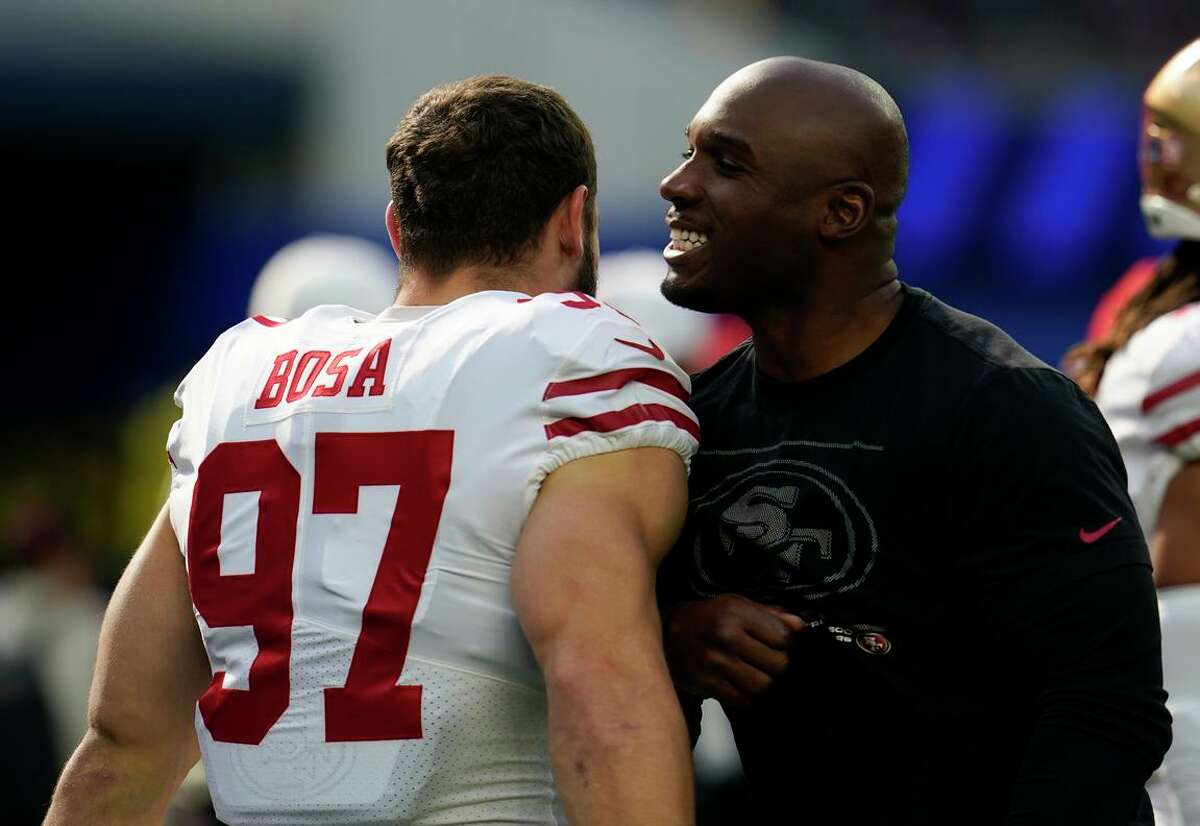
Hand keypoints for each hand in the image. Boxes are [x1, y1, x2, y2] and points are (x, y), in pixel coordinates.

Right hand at [662, 594, 804, 707]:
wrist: (666, 635)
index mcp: (735, 613)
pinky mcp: (706, 684)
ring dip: (764, 681)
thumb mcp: (734, 605)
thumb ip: (769, 614)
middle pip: (778, 664)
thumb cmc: (705, 618)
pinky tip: (740, 683)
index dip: (789, 643)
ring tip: (756, 672)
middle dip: (779, 664)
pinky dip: (746, 695)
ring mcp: (716, 663)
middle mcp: (726, 637)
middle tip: (770, 660)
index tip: (782, 644)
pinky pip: (743, 699)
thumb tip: (801, 625)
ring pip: (763, 685)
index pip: (783, 636)